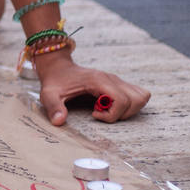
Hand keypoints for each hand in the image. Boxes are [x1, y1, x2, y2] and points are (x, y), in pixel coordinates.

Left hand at [34, 54, 149, 125]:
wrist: (58, 67)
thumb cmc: (55, 81)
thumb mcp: (49, 95)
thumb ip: (53, 107)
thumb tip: (59, 121)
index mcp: (99, 80)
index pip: (122, 100)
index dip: (112, 114)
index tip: (94, 114)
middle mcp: (112, 79)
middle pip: (136, 99)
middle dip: (122, 114)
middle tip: (102, 113)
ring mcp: (116, 80)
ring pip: (141, 96)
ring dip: (129, 110)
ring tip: (108, 110)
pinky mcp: (117, 84)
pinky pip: (137, 94)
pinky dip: (130, 104)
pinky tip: (110, 106)